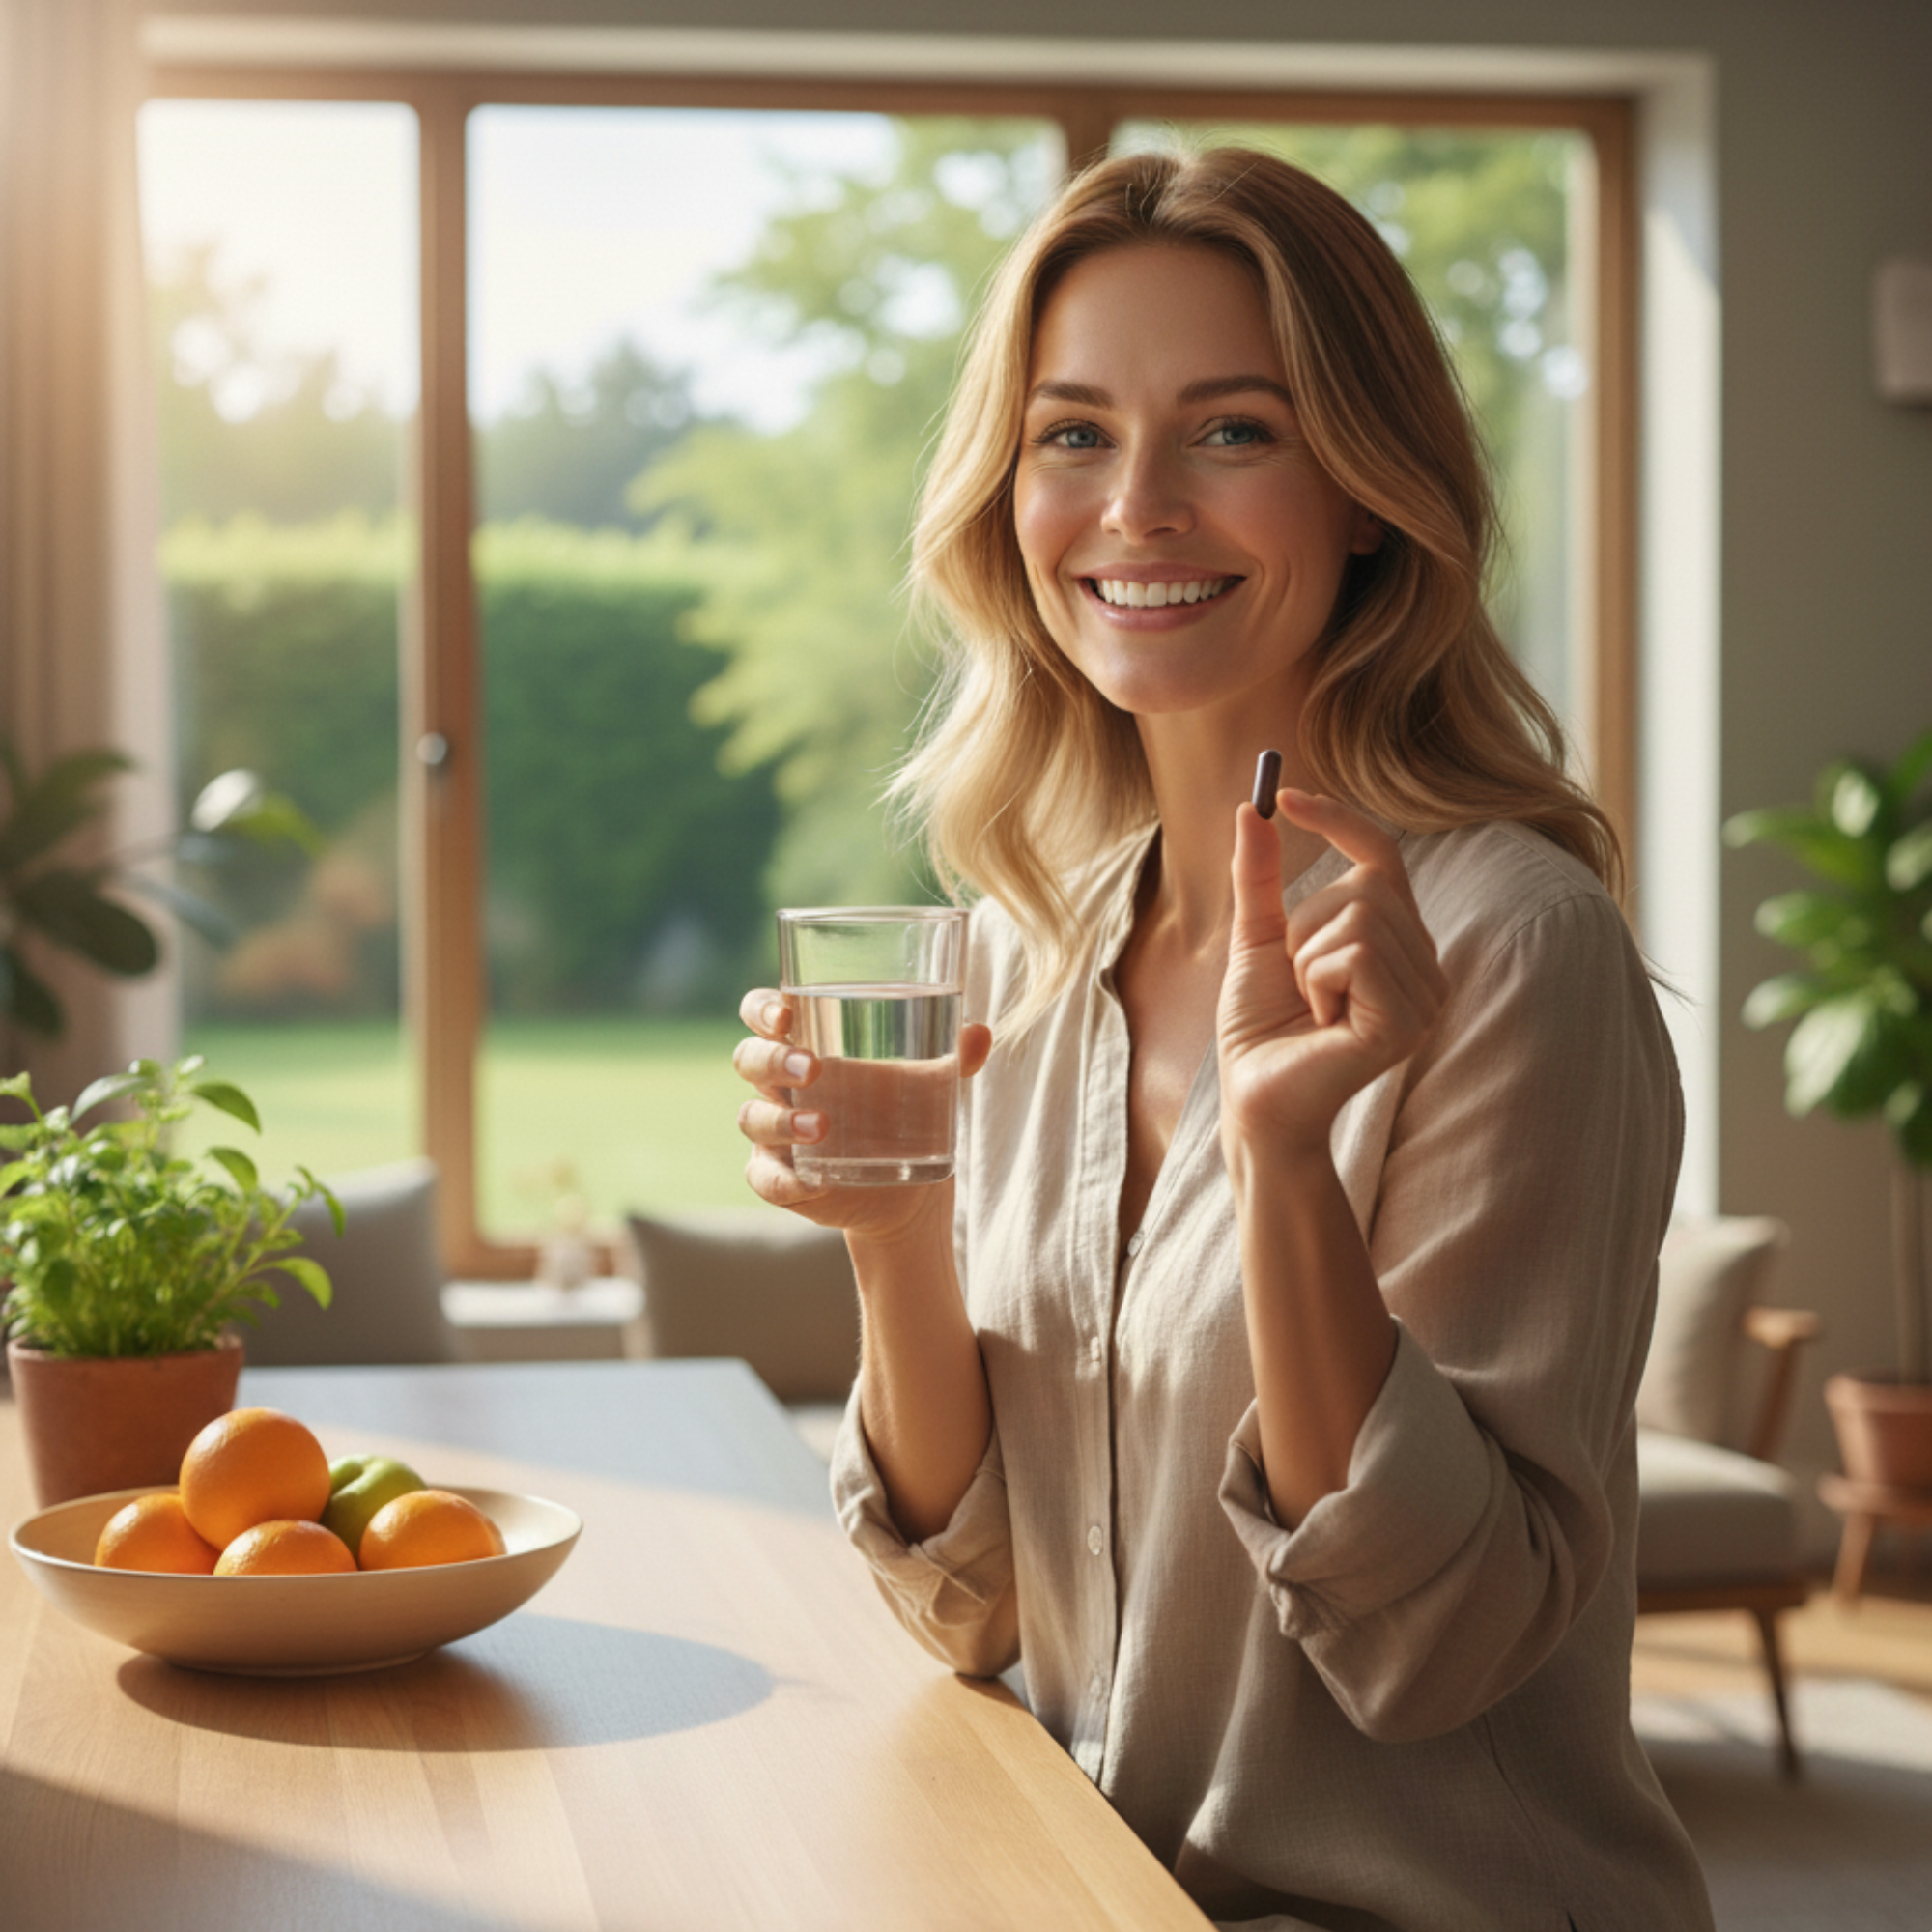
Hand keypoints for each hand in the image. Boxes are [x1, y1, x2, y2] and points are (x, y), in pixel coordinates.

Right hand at [732, 989, 992, 1238]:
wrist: (908, 1189)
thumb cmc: (906, 1112)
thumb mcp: (931, 1081)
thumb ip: (953, 1056)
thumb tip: (980, 1033)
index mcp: (805, 1044)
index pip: (761, 1014)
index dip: (762, 1008)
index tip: (785, 1013)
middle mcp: (779, 1085)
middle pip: (749, 1059)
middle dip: (773, 1060)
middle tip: (813, 1067)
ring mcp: (773, 1134)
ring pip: (751, 1117)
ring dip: (780, 1121)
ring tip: (823, 1128)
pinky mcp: (781, 1178)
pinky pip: (765, 1178)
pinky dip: (784, 1180)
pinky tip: (813, 1183)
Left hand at [1217, 789, 1446, 1159]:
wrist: (1254, 1098)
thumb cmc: (1260, 1029)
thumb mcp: (1256, 938)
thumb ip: (1257, 877)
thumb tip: (1251, 808)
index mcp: (1396, 943)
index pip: (1383, 858)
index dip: (1341, 821)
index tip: (1288, 797)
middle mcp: (1423, 965)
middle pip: (1366, 885)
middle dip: (1306, 926)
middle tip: (1298, 981)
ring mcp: (1423, 996)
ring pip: (1358, 916)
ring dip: (1307, 958)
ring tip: (1310, 1005)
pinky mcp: (1407, 1021)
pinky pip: (1356, 954)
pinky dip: (1317, 979)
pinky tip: (1322, 1021)